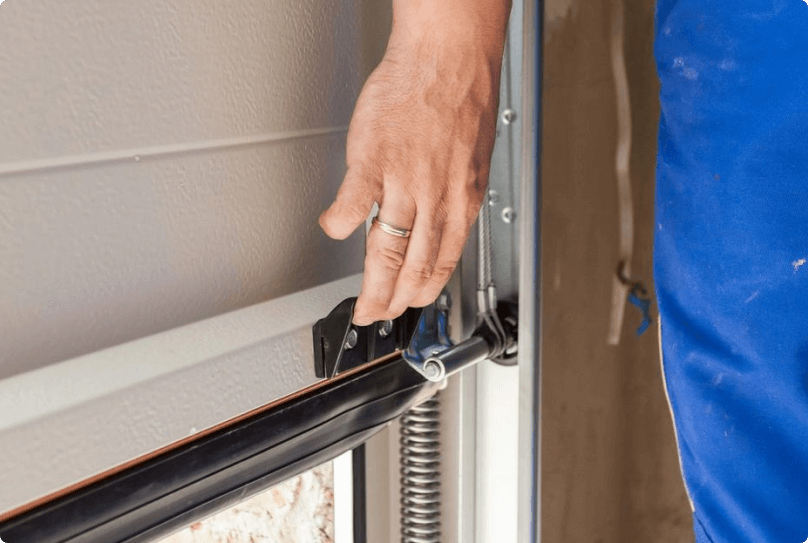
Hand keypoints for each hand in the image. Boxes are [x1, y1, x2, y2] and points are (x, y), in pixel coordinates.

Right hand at [320, 1, 508, 325]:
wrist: (450, 55)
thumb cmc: (462, 97)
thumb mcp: (472, 159)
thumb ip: (453, 196)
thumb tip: (439, 224)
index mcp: (462, 199)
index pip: (442, 262)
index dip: (424, 292)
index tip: (410, 305)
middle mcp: (436, 198)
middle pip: (413, 267)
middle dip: (394, 302)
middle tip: (378, 316)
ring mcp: (404, 181)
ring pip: (386, 249)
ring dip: (372, 284)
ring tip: (361, 303)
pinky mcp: (374, 158)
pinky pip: (352, 203)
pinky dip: (339, 223)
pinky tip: (333, 231)